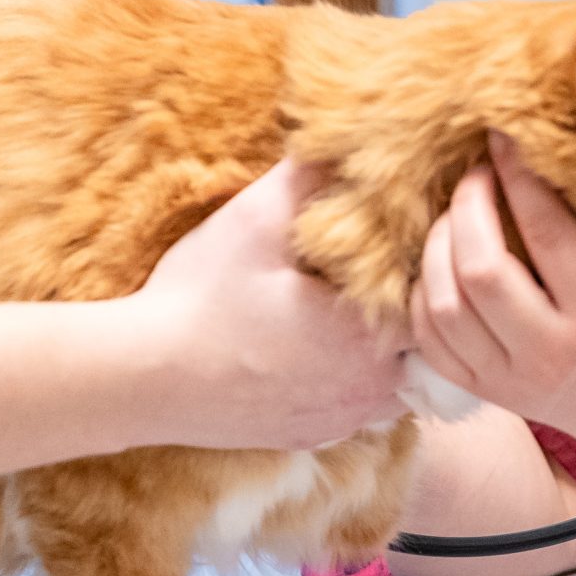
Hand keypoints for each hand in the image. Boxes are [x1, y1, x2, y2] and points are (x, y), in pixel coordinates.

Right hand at [129, 160, 410, 450]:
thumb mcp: (256, 220)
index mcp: (374, 339)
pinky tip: (318, 346)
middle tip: (379, 268)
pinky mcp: (311, 438)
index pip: (435, 295)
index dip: (424, 261)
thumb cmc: (200, 298)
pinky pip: (357, 406)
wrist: (141, 378)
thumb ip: (312, 176)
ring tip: (351, 307)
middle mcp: (372, 391)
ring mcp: (342, 422)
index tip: (400, 237)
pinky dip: (351, 378)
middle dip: (408, 304)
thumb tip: (352, 138)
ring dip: (385, 347)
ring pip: (397, 380)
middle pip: (423, 342)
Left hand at [409, 134, 575, 452]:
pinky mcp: (488, 394)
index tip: (505, 139)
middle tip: (477, 176)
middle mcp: (552, 354)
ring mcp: (513, 379)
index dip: (519, 177)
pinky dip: (423, 295)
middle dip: (467, 208)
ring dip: (437, 248)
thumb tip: (553, 155)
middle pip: (480, 271)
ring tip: (455, 216)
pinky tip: (440, 264)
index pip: (548, 234)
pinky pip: (431, 341)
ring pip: (443, 306)